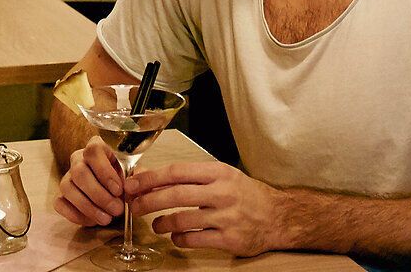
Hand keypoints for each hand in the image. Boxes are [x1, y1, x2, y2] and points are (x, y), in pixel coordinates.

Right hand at [54, 137, 125, 227]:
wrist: (117, 196)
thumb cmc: (124, 182)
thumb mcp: (134, 176)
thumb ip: (136, 178)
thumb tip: (131, 186)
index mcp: (97, 148)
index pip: (93, 152)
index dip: (104, 171)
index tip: (118, 190)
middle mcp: (78, 159)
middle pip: (79, 172)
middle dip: (99, 195)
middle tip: (116, 209)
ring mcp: (67, 177)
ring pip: (67, 188)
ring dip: (88, 207)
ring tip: (106, 219)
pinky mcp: (61, 195)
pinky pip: (59, 204)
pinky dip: (75, 215)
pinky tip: (92, 221)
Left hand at [126, 159, 284, 257]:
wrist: (277, 216)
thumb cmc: (245, 194)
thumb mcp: (221, 176)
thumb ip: (191, 178)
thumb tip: (152, 178)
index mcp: (218, 173)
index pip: (176, 172)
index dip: (151, 179)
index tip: (133, 184)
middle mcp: (222, 192)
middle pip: (175, 195)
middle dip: (149, 201)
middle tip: (134, 206)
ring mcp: (226, 216)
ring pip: (182, 220)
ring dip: (163, 224)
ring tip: (157, 226)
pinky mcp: (229, 239)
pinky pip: (195, 240)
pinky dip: (180, 239)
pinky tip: (177, 237)